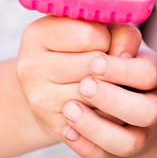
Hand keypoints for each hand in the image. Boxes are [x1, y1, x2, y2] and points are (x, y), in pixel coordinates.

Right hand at [16, 16, 112, 141]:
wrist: (56, 90)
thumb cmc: (85, 52)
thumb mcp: (99, 30)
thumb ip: (120, 32)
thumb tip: (126, 56)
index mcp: (36, 34)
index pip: (90, 35)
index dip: (107, 38)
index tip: (101, 41)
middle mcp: (30, 68)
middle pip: (94, 67)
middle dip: (111, 65)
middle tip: (105, 66)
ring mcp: (40, 100)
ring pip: (99, 96)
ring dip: (115, 90)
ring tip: (107, 84)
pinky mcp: (55, 127)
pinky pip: (99, 121)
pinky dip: (110, 113)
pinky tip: (103, 105)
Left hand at [62, 25, 156, 157]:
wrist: (101, 91)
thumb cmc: (105, 55)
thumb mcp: (112, 39)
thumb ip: (113, 33)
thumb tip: (108, 39)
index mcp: (155, 74)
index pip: (149, 74)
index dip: (123, 70)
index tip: (94, 62)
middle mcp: (154, 106)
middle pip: (146, 111)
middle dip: (113, 99)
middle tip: (84, 85)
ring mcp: (138, 134)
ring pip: (127, 142)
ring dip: (97, 127)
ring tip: (69, 109)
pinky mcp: (116, 155)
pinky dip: (85, 147)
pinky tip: (66, 130)